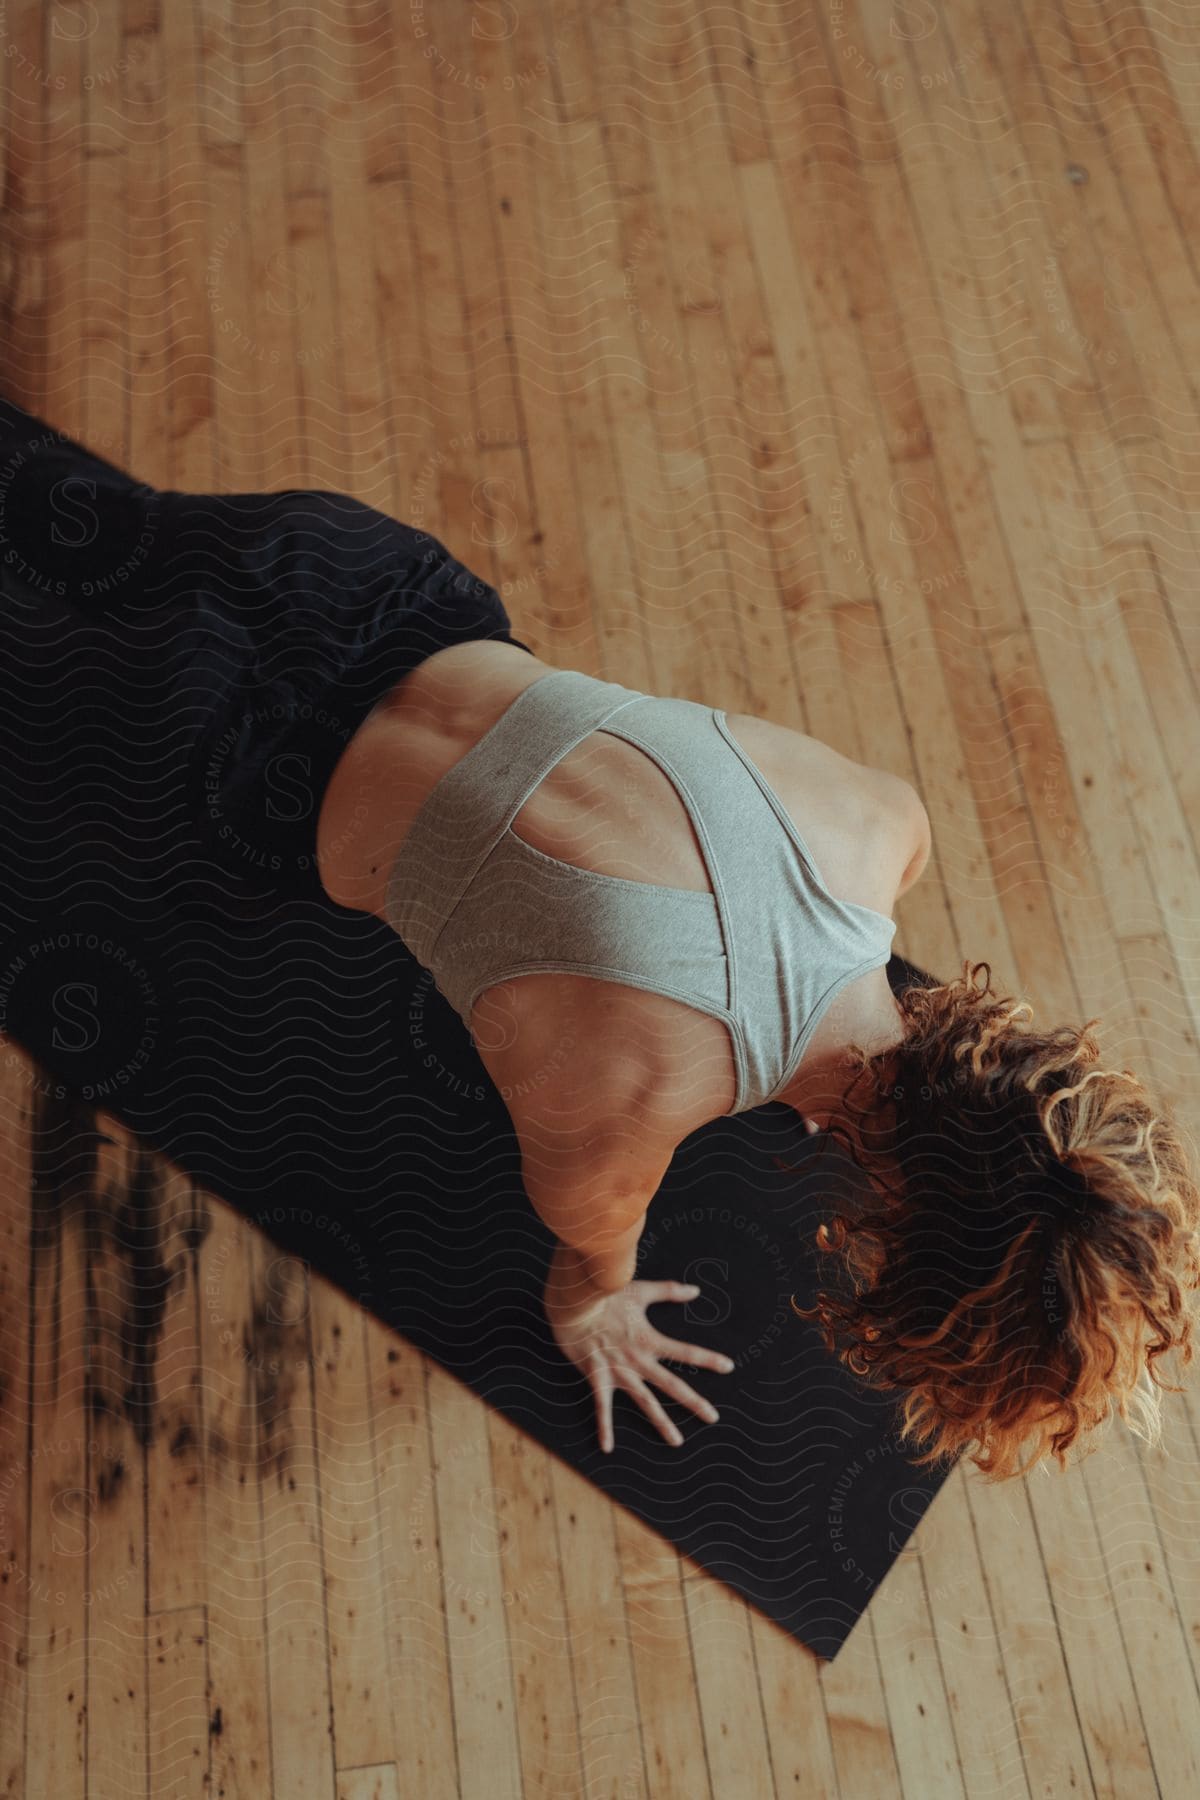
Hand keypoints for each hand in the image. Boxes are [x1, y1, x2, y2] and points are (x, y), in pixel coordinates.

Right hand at [544, 1243, 734, 1452]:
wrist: (574, 1305)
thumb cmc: (605, 1295)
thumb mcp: (640, 1290)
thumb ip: (668, 1291)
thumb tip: (695, 1290)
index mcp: (649, 1340)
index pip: (685, 1352)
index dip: (708, 1359)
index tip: (728, 1367)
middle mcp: (638, 1360)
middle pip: (672, 1385)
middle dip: (694, 1402)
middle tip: (713, 1417)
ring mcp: (619, 1372)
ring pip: (645, 1402)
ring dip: (662, 1422)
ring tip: (677, 1442)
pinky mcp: (598, 1378)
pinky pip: (602, 1408)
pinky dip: (604, 1428)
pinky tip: (607, 1448)